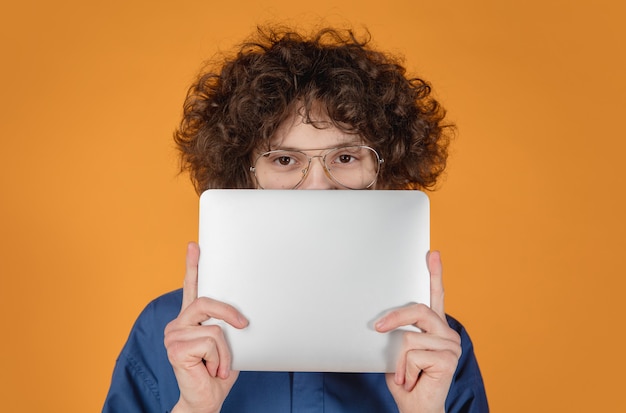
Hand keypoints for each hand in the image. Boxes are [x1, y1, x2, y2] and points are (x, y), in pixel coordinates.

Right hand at [164, 242, 248, 412]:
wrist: (206, 400)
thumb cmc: (218, 371)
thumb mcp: (228, 342)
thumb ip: (227, 324)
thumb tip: (243, 312)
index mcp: (190, 320)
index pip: (191, 287)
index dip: (193, 266)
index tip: (195, 245)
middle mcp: (177, 324)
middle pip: (206, 302)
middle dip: (229, 313)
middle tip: (244, 326)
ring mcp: (173, 335)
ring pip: (214, 328)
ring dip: (225, 351)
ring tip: (219, 365)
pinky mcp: (175, 348)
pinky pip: (211, 343)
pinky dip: (220, 359)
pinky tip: (211, 370)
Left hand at [375, 251, 460, 412]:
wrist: (415, 408)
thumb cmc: (405, 379)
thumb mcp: (396, 350)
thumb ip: (398, 332)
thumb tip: (381, 318)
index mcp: (435, 328)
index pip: (436, 296)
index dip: (435, 274)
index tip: (432, 253)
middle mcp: (447, 333)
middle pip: (417, 310)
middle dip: (393, 318)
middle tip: (377, 328)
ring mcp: (451, 346)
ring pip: (409, 337)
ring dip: (399, 359)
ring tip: (405, 374)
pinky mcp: (448, 359)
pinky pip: (412, 354)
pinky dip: (404, 370)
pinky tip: (413, 380)